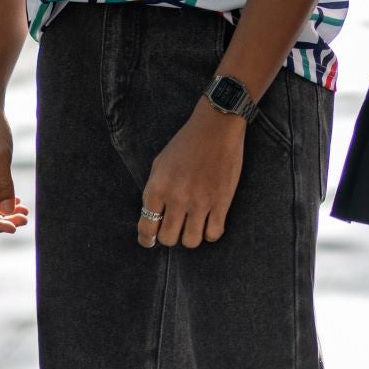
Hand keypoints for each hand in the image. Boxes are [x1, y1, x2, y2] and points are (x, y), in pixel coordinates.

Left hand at [138, 101, 245, 249]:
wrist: (216, 126)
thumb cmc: (186, 142)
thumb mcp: (160, 163)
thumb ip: (155, 190)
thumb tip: (154, 216)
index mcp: (158, 187)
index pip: (147, 228)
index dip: (147, 239)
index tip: (150, 240)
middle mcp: (177, 198)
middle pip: (168, 239)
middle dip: (169, 236)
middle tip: (175, 227)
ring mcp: (200, 202)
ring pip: (191, 241)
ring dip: (190, 236)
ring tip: (193, 225)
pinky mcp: (221, 202)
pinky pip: (213, 234)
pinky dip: (210, 233)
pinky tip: (209, 223)